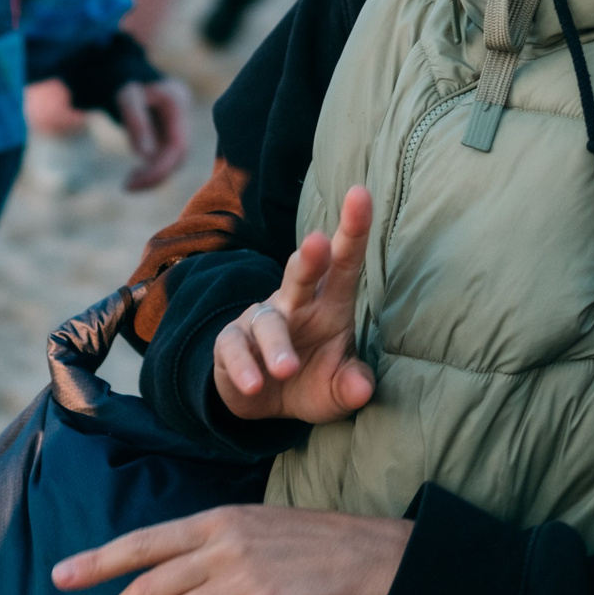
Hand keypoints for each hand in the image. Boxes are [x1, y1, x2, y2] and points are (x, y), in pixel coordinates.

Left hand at [53, 504, 411, 594]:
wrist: (378, 563)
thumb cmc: (322, 549)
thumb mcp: (261, 529)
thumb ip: (217, 548)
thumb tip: (178, 581)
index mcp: (219, 519)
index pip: (145, 542)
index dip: (100, 560)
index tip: (63, 576)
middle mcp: (223, 544)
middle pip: (146, 585)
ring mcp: (241, 577)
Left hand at [115, 78, 190, 190]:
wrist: (129, 76)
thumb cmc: (126, 83)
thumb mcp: (127, 98)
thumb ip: (136, 122)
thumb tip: (146, 155)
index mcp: (178, 103)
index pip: (178, 145)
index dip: (160, 168)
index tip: (134, 181)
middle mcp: (183, 116)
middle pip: (179, 156)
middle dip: (155, 175)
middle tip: (127, 187)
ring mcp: (180, 126)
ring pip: (174, 161)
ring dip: (153, 176)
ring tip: (128, 184)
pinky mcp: (172, 135)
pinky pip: (167, 159)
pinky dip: (152, 170)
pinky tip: (134, 177)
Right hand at [213, 185, 374, 424]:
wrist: (263, 401)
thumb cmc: (311, 381)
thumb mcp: (337, 392)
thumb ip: (351, 387)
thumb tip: (362, 389)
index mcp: (329, 304)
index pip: (344, 264)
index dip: (353, 231)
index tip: (361, 194)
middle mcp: (295, 303)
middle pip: (302, 273)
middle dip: (309, 257)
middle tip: (317, 242)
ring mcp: (261, 320)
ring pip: (268, 321)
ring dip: (277, 345)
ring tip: (285, 369)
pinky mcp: (231, 342)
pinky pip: (234, 348)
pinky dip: (243, 367)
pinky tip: (253, 384)